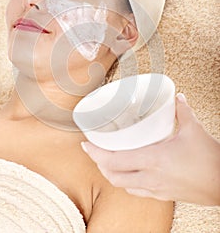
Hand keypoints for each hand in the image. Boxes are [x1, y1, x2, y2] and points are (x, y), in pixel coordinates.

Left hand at [82, 93, 219, 204]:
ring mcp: (156, 188)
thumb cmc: (210, 160)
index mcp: (153, 159)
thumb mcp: (193, 130)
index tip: (86, 144)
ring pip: (123, 185)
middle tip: (93, 150)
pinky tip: (128, 173)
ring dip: (110, 173)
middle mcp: (150, 177)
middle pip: (113, 175)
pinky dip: (126, 182)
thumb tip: (177, 97)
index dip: (96, 153)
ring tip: (106, 160)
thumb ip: (182, 111)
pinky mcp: (163, 194)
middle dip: (98, 163)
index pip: (114, 160)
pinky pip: (137, 191)